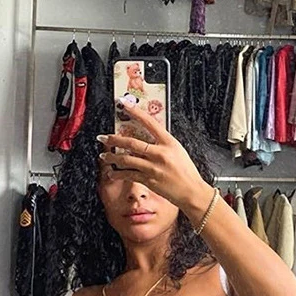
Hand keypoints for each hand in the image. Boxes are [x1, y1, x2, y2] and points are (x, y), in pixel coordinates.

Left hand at [97, 100, 214, 221]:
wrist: (191, 191)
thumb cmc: (186, 172)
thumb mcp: (177, 151)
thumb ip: (162, 143)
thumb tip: (147, 137)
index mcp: (168, 142)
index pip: (149, 122)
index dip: (135, 112)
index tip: (124, 104)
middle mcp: (160, 153)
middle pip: (132, 143)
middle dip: (114, 140)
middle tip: (103, 137)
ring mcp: (153, 167)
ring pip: (127, 160)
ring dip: (112, 158)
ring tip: (103, 156)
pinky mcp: (149, 180)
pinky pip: (129, 175)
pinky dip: (118, 174)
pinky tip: (111, 173)